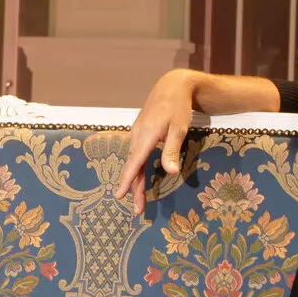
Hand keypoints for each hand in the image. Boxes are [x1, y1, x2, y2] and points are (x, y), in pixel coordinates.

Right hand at [115, 69, 196, 215]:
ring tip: (137, 199)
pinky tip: (139, 178)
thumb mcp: (178, 129)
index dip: (127, 181)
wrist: (171, 87)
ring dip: (135, 181)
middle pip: (133, 167)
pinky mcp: (141, 134)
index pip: (134, 163)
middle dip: (133, 189)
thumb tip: (171, 173)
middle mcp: (137, 137)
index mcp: (145, 137)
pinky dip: (136, 169)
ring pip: (134, 162)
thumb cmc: (177, 108)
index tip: (119, 196)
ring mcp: (137, 135)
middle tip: (136, 210)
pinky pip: (136, 155)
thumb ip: (172, 151)